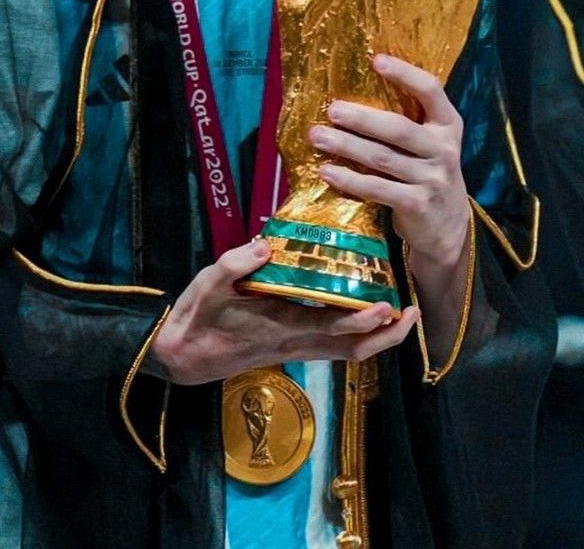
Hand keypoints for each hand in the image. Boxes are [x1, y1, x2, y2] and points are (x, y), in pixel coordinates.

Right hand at [149, 238, 417, 385]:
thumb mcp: (209, 283)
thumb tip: (265, 243)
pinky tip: (363, 316)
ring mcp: (295, 349)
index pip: (332, 329)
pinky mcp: (290, 349)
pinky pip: (333, 348)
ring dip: (377, 339)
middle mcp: (296, 343)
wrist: (184, 354)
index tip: (387, 305)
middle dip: (386, 336)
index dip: (363, 321)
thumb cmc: (198, 317)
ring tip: (399, 314)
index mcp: (281, 327)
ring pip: (347, 352)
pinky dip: (356, 337)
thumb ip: (237, 263)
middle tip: (412, 313)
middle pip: (353, 350)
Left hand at [310, 54, 468, 269]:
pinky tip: (327, 171)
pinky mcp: (418, 205)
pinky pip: (378, 189)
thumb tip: (351, 95)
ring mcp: (433, 179)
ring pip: (383, 158)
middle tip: (331, 109)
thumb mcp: (430, 143)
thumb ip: (407, 122)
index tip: (375, 60)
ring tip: (317, 136)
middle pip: (399, 128)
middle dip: (361, 118)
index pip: (431, 90)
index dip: (405, 73)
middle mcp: (445, 149)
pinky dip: (350, 180)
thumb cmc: (427, 172)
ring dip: (346, 147)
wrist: (448, 226)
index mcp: (448, 124)